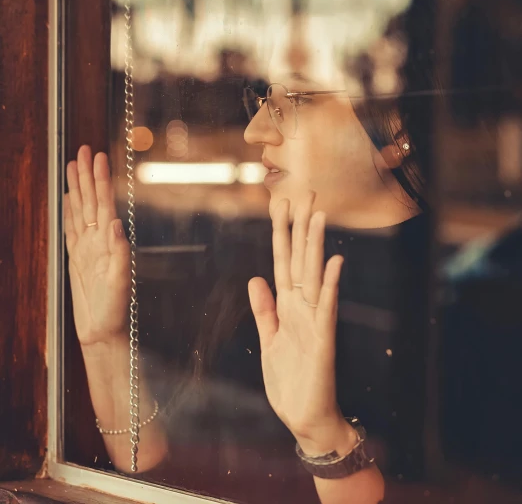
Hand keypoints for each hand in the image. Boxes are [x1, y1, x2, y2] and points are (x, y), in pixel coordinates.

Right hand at [64, 145, 130, 347]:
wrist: (103, 332)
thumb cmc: (115, 310)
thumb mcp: (120, 282)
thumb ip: (120, 253)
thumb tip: (116, 224)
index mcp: (109, 242)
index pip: (104, 203)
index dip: (101, 180)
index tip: (98, 157)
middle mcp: (98, 240)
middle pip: (91, 200)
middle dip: (87, 175)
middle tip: (83, 150)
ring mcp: (88, 247)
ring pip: (81, 210)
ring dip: (78, 187)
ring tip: (73, 166)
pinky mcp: (78, 258)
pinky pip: (72, 229)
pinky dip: (69, 212)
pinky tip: (69, 198)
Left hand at [248, 193, 350, 454]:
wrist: (306, 420)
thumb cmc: (290, 382)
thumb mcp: (269, 341)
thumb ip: (264, 310)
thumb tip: (255, 278)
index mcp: (286, 307)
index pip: (282, 261)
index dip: (280, 234)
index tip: (280, 205)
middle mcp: (301, 307)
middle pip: (300, 259)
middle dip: (300, 227)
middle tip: (303, 193)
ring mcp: (314, 320)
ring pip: (313, 274)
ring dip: (316, 245)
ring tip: (317, 215)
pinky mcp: (324, 339)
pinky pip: (326, 307)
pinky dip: (329, 284)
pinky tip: (334, 261)